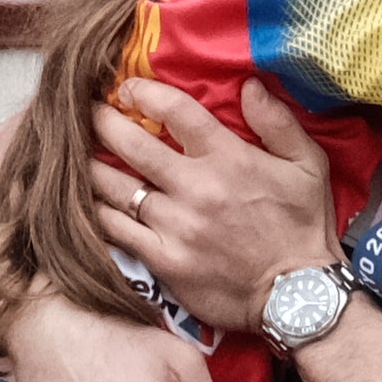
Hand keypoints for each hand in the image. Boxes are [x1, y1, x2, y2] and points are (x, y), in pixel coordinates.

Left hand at [89, 77, 338, 338]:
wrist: (298, 295)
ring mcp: (176, 226)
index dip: (146, 92)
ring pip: (116, 188)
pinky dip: (97, 213)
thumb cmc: (303, 227)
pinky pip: (118, 231)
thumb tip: (248, 85)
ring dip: (89, 167)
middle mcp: (196, 188)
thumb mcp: (308, 165)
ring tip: (73, 155)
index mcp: (229, 159)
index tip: (128, 87)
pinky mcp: (164, 260)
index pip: (177, 112)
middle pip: (133, 145)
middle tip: (86, 111)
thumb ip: (277, 122)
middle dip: (102, 122)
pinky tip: (83, 203)